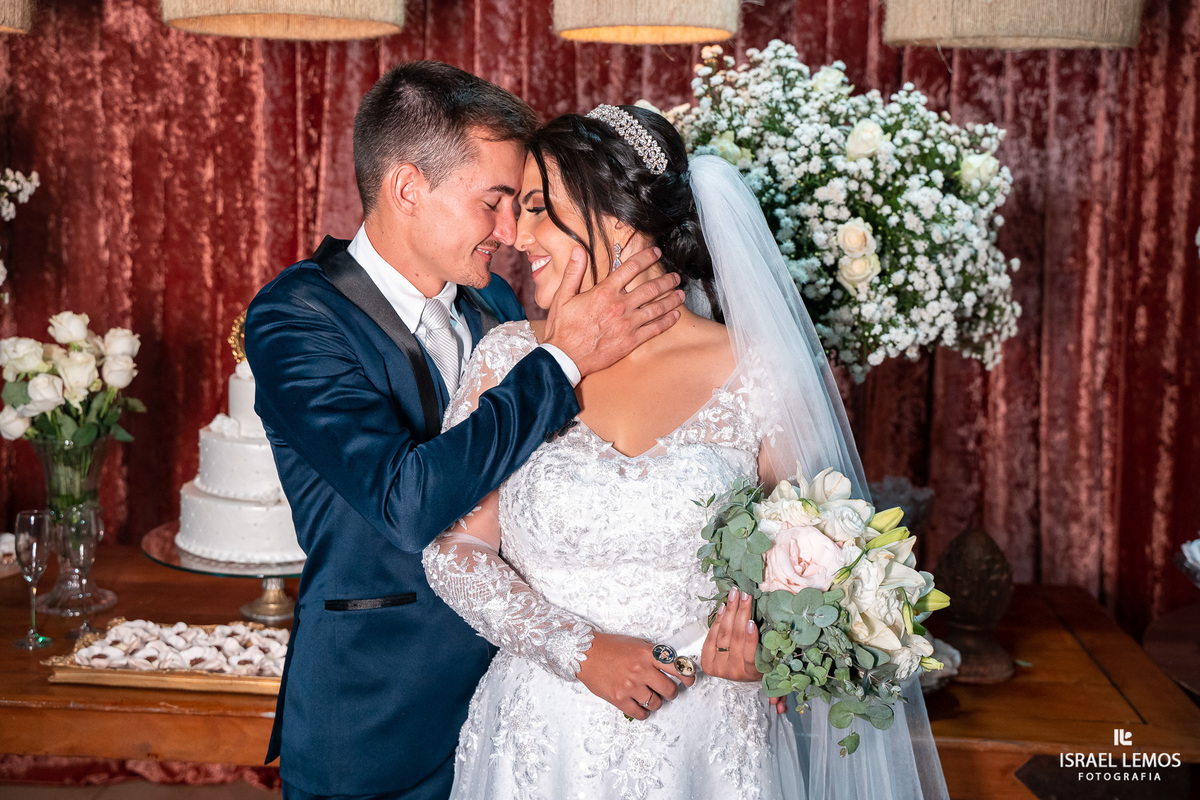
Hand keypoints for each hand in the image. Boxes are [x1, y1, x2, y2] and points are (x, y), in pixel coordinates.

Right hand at [543, 246, 684, 376]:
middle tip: (675, 276)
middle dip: (666, 280)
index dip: (646, 257)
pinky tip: (675, 315)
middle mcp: (619, 306)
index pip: (631, 268)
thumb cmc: (562, 328)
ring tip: (681, 293)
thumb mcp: (562, 297)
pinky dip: (667, 321)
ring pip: (656, 308)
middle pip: (650, 288)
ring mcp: (627, 324)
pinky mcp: (631, 341)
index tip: (656, 253)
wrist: (565, 358)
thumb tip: (578, 250)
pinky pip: (654, 329)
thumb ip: (573, 272)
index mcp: (604, 292)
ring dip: (671, 299)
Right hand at [575, 632, 695, 719]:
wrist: (585, 653)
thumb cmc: (610, 647)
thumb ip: (653, 654)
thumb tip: (672, 665)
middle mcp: (641, 670)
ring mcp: (630, 685)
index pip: (677, 667)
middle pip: (670, 690)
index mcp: (648, 654)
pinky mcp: (619, 698)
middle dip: (671, 692)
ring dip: (656, 702)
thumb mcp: (636, 643)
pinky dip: (644, 714)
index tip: (689, 680)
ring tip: (650, 698)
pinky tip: (640, 707)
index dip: (688, 676)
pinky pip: (640, 714)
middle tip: (667, 691)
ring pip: (656, 703)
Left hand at [703, 589, 786, 713]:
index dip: (749, 639)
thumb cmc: (760, 671)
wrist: (737, 679)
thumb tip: (780, 709)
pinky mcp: (706, 658)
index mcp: (750, 675)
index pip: (748, 655)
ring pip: (723, 634)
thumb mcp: (771, 676)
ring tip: (735, 594)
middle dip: (740, 613)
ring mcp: (717, 665)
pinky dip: (718, 619)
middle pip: (735, 638)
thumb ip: (778, 691)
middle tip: (745, 594)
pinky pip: (712, 635)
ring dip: (729, 611)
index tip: (751, 622)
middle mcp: (731, 672)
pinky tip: (723, 606)